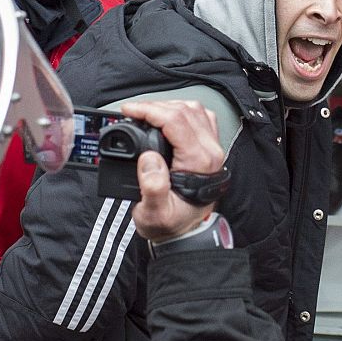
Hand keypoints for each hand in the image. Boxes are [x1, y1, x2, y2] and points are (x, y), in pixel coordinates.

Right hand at [110, 99, 224, 241]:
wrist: (185, 234)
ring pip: (195, 110)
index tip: (129, 110)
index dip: (150, 110)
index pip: (176, 121)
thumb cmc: (170, 225)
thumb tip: (148, 159)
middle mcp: (210, 152)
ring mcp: (212, 149)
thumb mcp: (154, 214)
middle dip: (155, 106)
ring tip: (146, 114)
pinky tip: (165, 119)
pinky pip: (200, 118)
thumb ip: (152, 187)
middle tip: (133, 112)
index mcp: (198, 162)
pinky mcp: (209, 148)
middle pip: (185, 110)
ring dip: (169, 106)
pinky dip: (181, 112)